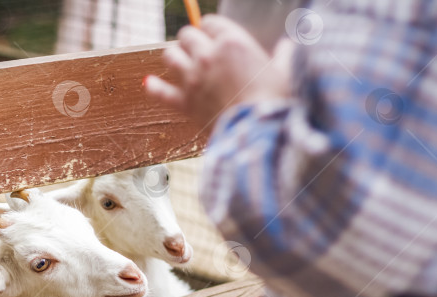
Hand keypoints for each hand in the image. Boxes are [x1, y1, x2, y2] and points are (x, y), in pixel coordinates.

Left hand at [144, 15, 293, 128]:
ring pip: (170, 56)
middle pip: (187, 36)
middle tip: (196, 49)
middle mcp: (207, 56)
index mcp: (232, 43)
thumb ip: (283, 57)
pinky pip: (160, 92)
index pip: (210, 23)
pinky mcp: (184, 103)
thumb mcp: (285, 73)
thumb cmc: (276, 102)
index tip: (213, 35)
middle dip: (191, 40)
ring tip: (179, 61)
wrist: (258, 134)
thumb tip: (287, 47)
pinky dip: (154, 87)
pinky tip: (149, 83)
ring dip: (174, 56)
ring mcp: (192, 79)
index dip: (210, 28)